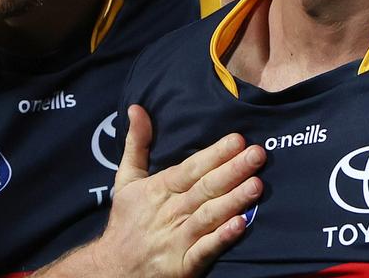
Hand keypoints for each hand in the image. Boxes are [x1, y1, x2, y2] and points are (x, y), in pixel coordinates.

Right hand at [82, 105, 263, 276]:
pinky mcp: (182, 265)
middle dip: (232, 171)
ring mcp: (177, 239)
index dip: (215, 154)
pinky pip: (204, 250)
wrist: (111, 269)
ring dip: (233, 201)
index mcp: (160, 189)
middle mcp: (170, 211)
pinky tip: (241, 225)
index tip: (238, 139)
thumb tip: (137, 108)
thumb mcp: (126, 180)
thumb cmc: (127, 220)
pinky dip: (221, 238)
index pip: (191, 168)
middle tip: (257, 155)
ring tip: (256, 185)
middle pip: (205, 189)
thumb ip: (137, 143)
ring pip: (208, 216)